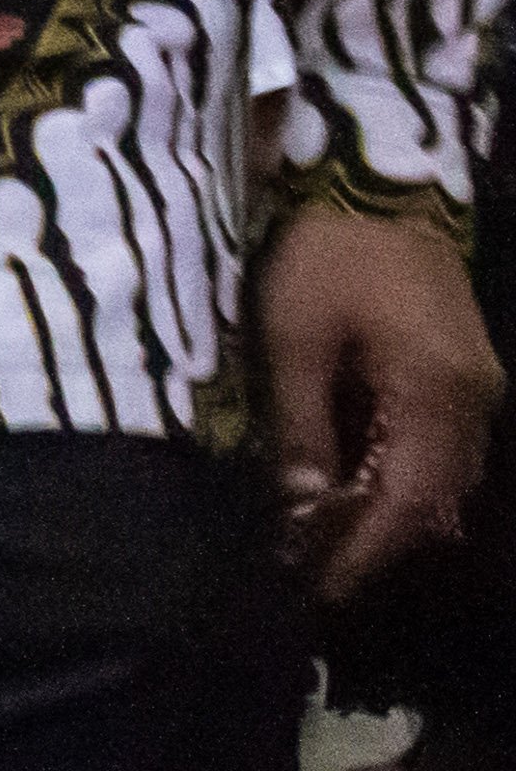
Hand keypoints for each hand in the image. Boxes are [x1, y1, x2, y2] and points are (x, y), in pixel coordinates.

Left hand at [261, 204, 504, 601]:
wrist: (374, 181)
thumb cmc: (326, 253)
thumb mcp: (294, 339)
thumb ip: (302, 426)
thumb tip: (304, 504)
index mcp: (437, 393)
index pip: (409, 502)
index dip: (365, 552)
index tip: (319, 589)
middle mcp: (473, 399)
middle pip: (434, 499)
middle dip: (376, 542)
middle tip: (312, 575)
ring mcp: (475, 384)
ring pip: (442, 477)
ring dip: (388, 514)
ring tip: (322, 543)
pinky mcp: (460, 370)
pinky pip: (439, 446)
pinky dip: (397, 477)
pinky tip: (347, 489)